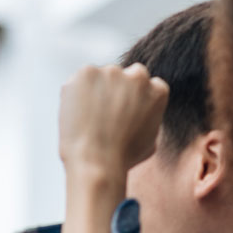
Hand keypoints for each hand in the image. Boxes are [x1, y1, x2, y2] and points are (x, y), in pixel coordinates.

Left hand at [57, 64, 169, 185]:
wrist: (96, 160)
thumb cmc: (122, 158)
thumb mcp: (150, 142)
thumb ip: (149, 120)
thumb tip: (141, 117)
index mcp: (158, 90)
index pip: (145, 84)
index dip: (131, 99)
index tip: (121, 113)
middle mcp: (138, 76)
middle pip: (123, 75)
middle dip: (114, 90)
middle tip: (102, 114)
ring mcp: (111, 72)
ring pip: (99, 77)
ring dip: (93, 91)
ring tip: (88, 119)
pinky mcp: (86, 73)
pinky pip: (78, 81)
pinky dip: (75, 94)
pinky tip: (76, 115)